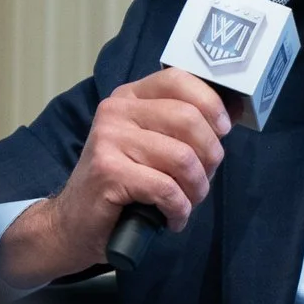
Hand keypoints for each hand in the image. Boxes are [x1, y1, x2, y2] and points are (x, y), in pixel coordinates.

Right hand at [0, 69, 231, 287]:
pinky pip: (167, 189)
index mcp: (130, 98)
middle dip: (210, 156)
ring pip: (183, 158)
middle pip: (189, 119)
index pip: (179, 79)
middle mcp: (116, 111)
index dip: (211, 104)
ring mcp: (109, 139)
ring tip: (187, 203)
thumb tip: (229, 117)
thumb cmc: (123, 186)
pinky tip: (172, 218)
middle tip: (202, 180)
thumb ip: (182, 128)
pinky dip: (180, 210)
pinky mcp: (108, 172)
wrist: (74, 224)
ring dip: (196, 189)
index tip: (222, 131)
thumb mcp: (151, 146)